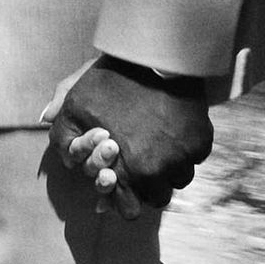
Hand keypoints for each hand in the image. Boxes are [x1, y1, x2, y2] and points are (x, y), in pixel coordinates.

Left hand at [47, 57, 211, 218]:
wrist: (156, 52)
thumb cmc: (112, 80)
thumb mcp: (76, 103)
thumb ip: (63, 133)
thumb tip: (61, 153)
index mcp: (129, 171)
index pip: (130, 211)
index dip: (125, 201)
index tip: (124, 185)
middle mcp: (160, 172)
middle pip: (158, 198)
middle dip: (149, 185)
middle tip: (142, 163)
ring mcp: (185, 157)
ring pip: (180, 178)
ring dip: (170, 168)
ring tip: (158, 146)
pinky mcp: (203, 141)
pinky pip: (196, 157)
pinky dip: (186, 148)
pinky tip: (174, 131)